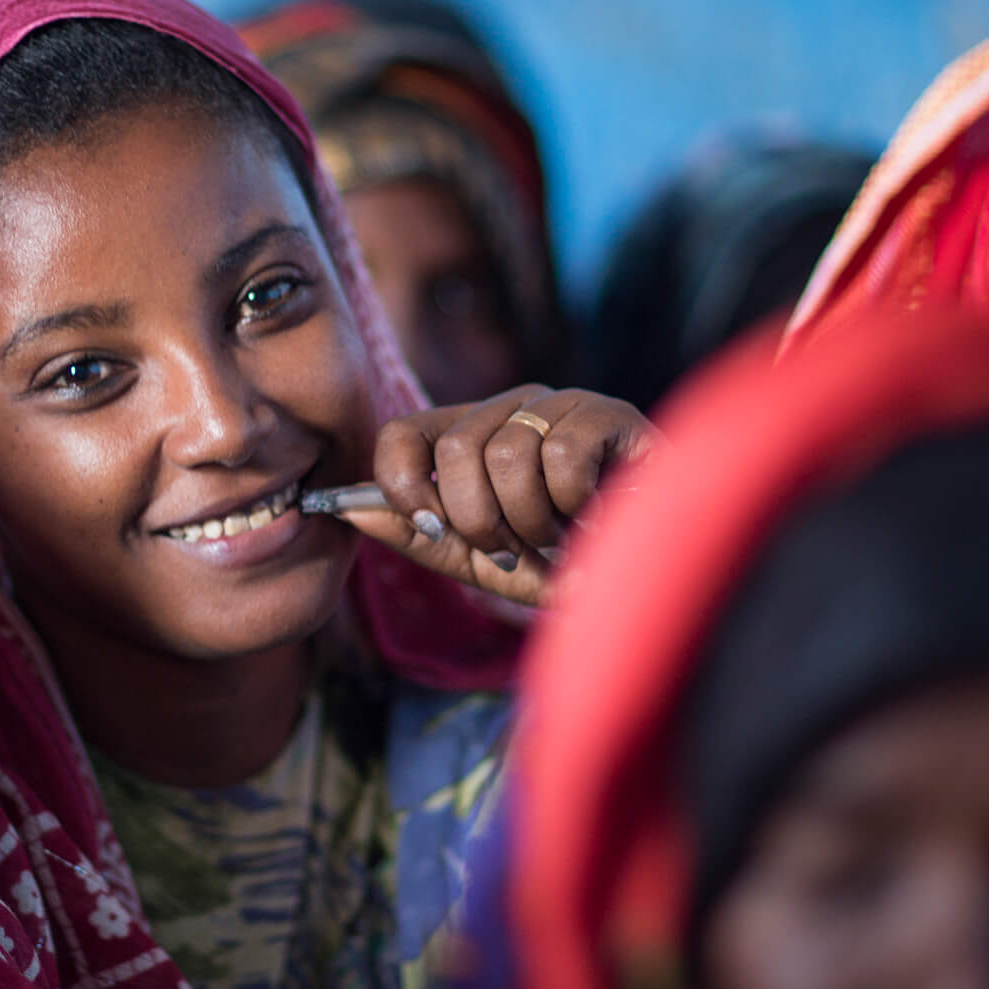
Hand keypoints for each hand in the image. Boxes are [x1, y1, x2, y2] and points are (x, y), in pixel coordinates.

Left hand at [352, 385, 657, 605]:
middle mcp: (512, 409)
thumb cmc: (558, 566)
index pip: (403, 433)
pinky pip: (565, 454)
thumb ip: (415, 533)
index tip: (434, 529)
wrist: (643, 583)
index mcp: (471, 435)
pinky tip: (599, 515)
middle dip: (481, 521)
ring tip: (562, 539)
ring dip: (534, 522)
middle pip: (456, 449)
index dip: (403, 484)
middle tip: (518, 549)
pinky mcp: (612, 414)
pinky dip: (576, 505)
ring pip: (509, 454)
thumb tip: (344, 509)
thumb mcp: (475, 559)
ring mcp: (562, 405)